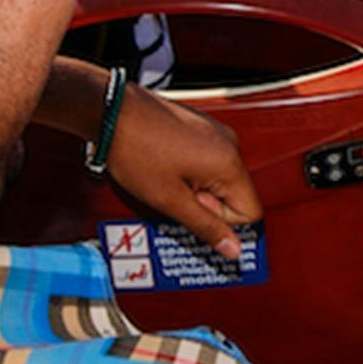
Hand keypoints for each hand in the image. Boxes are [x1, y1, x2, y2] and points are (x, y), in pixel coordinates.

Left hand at [105, 87, 262, 258]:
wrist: (112, 113)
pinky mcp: (204, 128)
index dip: (219, 221)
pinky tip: (166, 167)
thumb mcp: (170, 200)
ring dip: (197, 188)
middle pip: (235, 195)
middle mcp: (230, 144)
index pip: (250, 212)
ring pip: (220, 179)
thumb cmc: (136, 152)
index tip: (190, 210)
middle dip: (206, 203)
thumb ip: (207, 227)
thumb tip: (234, 249)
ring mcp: (217, 133)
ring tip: (165, 178)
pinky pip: (210, 162)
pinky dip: (192, 171)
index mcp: (228, 163)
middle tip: (173, 193)